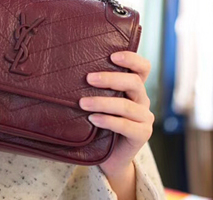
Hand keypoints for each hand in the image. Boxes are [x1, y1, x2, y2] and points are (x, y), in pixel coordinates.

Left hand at [79, 51, 153, 178]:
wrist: (109, 156)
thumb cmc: (99, 122)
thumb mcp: (98, 101)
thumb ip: (94, 87)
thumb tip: (68, 71)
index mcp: (134, 87)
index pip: (142, 67)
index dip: (131, 59)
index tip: (112, 56)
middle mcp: (142, 99)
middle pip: (134, 82)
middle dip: (110, 78)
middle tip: (88, 78)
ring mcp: (145, 117)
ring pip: (126, 105)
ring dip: (102, 102)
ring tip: (82, 103)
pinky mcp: (142, 134)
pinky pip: (126, 125)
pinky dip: (108, 121)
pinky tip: (93, 119)